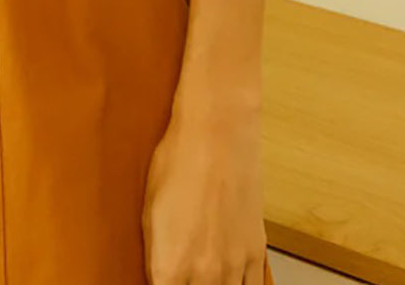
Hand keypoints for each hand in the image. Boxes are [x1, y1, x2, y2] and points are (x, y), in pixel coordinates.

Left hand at [142, 105, 269, 284]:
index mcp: (169, 267)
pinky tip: (229, 280)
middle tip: (183, 274)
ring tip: (204, 276)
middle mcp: (203, 275)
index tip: (162, 280)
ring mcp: (233, 267)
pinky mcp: (255, 253)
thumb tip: (158, 274)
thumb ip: (156, 256)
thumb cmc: (178, 162)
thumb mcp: (149, 212)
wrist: (217, 134)